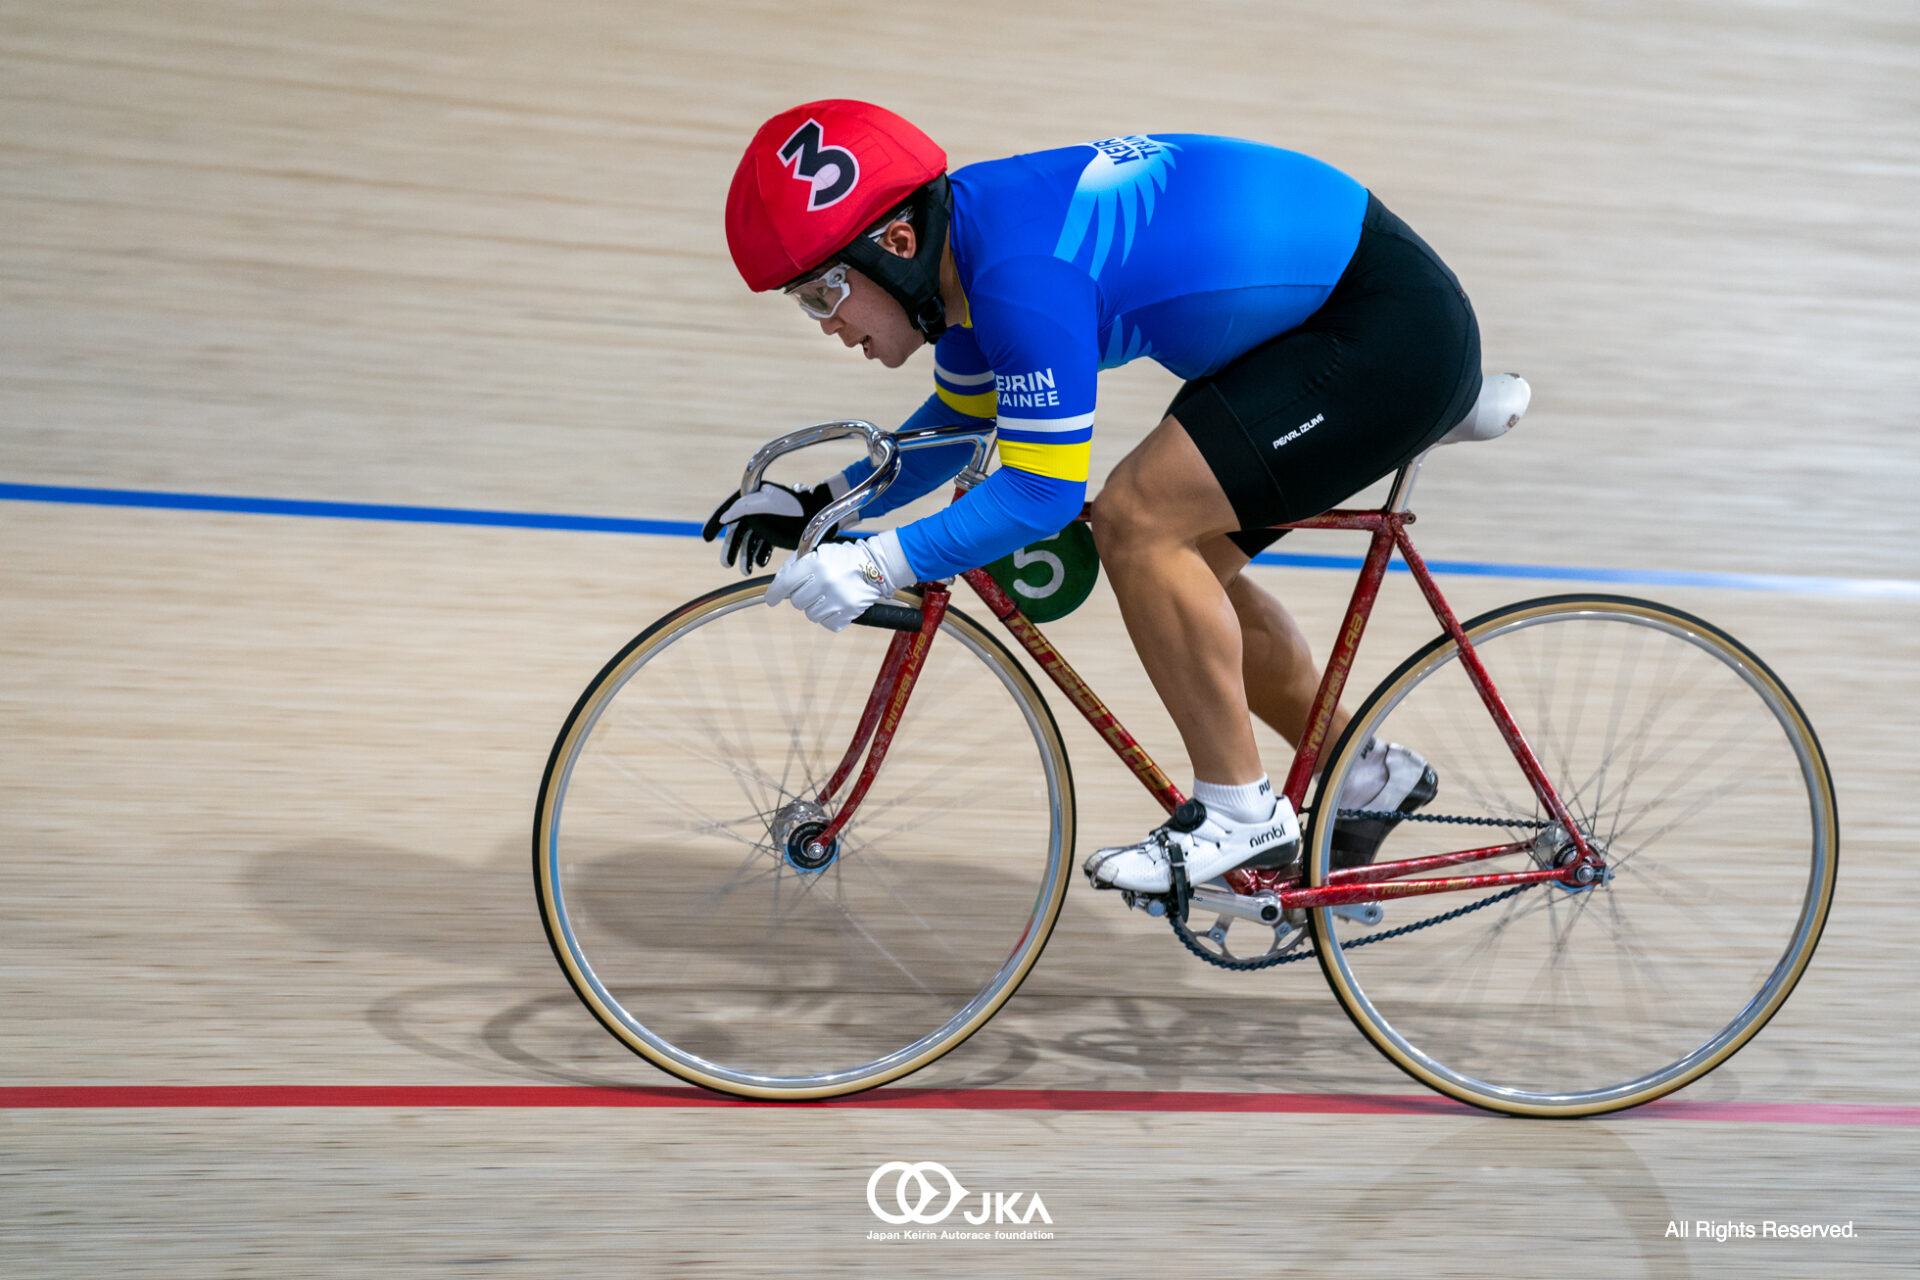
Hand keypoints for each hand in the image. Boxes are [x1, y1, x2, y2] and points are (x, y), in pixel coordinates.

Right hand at [701, 479, 846, 572]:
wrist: (818, 513)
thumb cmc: (794, 506)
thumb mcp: (769, 504)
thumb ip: (746, 508)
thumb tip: (725, 518)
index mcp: (752, 496)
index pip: (729, 509)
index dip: (715, 522)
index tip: (706, 537)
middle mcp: (757, 509)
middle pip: (738, 530)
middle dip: (731, 548)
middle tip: (726, 564)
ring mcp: (767, 522)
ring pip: (750, 542)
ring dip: (746, 557)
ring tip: (746, 572)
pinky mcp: (776, 533)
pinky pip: (763, 547)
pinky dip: (759, 556)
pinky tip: (759, 565)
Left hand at [765, 531, 914, 632]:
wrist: (877, 565)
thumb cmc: (845, 559)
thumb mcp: (819, 552)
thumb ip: (797, 564)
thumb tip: (779, 583)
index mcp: (816, 563)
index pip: (785, 583)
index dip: (775, 593)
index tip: (772, 599)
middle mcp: (825, 581)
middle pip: (797, 602)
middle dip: (801, 597)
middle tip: (813, 590)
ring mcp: (837, 598)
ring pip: (811, 615)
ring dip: (815, 608)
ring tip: (827, 596)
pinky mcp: (848, 612)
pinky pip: (827, 624)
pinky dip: (829, 618)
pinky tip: (836, 605)